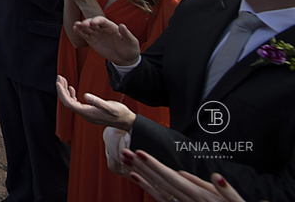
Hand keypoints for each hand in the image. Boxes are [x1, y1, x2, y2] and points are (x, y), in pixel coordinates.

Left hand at [56, 75, 136, 130]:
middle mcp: (85, 114)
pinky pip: (76, 104)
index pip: (69, 103)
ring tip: (63, 81)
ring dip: (66, 92)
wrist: (126, 121)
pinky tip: (72, 89)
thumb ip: (97, 102)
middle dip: (62, 90)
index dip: (62, 92)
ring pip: (71, 102)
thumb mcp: (110, 106)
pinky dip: (72, 95)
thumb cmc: (119, 114)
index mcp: (87, 113)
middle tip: (59, 77)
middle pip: (67, 102)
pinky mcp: (89, 112)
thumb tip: (85, 95)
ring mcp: (86, 114)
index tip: (59, 81)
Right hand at [72, 15, 141, 65]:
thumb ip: (126, 33)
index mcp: (111, 26)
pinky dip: (80, 32)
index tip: (93, 22)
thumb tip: (122, 25)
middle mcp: (103, 29)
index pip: (103, 20)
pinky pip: (85, 35)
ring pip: (87, 28)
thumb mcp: (131, 41)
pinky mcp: (93, 41)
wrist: (125, 59)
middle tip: (83, 24)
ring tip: (76, 25)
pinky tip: (75, 29)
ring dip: (81, 26)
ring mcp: (97, 34)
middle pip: (93, 23)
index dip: (97, 20)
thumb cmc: (130, 48)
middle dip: (88, 22)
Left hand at [123, 149, 247, 201]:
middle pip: (159, 181)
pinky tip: (135, 177)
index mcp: (199, 195)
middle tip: (124, 152)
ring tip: (125, 161)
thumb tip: (217, 177)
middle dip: (141, 166)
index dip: (155, 165)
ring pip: (157, 187)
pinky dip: (147, 187)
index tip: (140, 153)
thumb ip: (226, 191)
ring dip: (140, 173)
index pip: (172, 178)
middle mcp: (187, 200)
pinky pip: (159, 197)